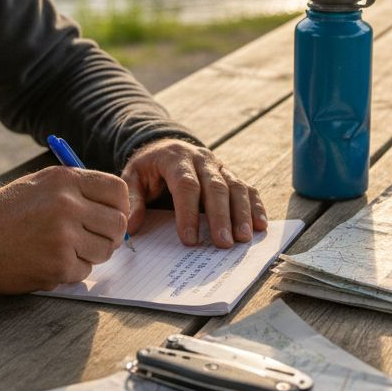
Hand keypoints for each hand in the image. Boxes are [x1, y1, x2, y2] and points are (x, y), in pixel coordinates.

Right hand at [0, 166, 128, 293]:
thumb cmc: (3, 213)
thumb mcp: (38, 185)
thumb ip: (76, 190)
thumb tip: (113, 206)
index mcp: (65, 180)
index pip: (117, 191)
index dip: (119, 206)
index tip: (110, 216)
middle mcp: (68, 205)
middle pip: (117, 224)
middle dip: (110, 235)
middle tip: (93, 239)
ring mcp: (64, 237)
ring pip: (104, 251)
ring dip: (90, 254)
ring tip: (65, 249)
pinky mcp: (58, 265)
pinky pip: (84, 272)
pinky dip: (71, 271)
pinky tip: (50, 261)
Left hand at [121, 138, 266, 247]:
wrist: (166, 147)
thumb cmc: (149, 167)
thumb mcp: (133, 177)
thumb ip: (133, 200)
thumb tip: (131, 226)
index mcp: (175, 158)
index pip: (186, 185)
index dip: (188, 213)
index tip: (189, 239)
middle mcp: (202, 159)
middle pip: (215, 187)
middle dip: (220, 217)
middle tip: (223, 243)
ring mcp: (219, 166)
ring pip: (235, 187)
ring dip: (242, 214)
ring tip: (244, 238)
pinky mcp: (231, 174)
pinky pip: (247, 189)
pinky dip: (255, 207)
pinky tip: (260, 226)